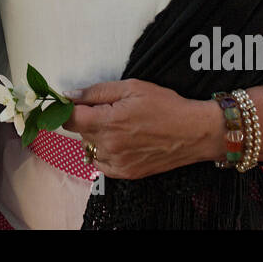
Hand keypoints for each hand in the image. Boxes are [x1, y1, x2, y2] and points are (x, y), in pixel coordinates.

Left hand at [65, 80, 215, 179]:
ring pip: (89, 148)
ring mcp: (117, 162)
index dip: (69, 108)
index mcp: (108, 122)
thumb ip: (96, 92)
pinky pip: (101, 164)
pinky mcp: (126, 173)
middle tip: (107, 110)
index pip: (69, 119)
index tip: (76, 103)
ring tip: (117, 126)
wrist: (193, 132)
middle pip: (79, 132)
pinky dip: (104, 152)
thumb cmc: (165, 106)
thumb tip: (70, 95)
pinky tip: (120, 142)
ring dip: (95, 136)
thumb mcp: (131, 88)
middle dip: (87, 119)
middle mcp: (109, 146)